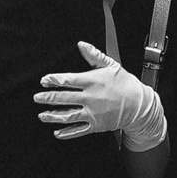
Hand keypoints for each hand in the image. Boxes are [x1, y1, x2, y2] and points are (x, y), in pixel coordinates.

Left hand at [36, 42, 166, 149]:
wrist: (139, 105)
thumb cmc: (124, 83)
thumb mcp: (111, 65)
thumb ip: (94, 55)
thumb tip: (81, 44)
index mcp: (93, 82)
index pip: (69, 80)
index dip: (54, 80)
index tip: (44, 80)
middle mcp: (91, 98)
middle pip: (65, 98)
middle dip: (48, 98)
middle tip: (37, 97)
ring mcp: (93, 114)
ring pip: (68, 116)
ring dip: (52, 116)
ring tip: (42, 115)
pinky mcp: (96, 125)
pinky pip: (78, 130)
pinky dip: (66, 133)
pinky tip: (57, 132)